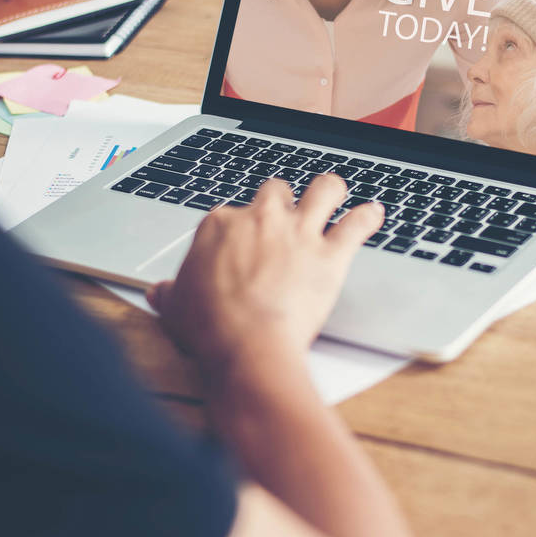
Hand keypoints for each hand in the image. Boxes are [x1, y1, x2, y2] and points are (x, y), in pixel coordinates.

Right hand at [147, 174, 383, 369]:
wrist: (246, 347)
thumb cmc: (211, 329)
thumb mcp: (176, 308)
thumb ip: (171, 292)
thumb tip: (161, 291)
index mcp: (220, 225)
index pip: (232, 212)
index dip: (240, 227)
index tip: (244, 241)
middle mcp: (261, 218)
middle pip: (275, 192)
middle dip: (281, 201)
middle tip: (285, 215)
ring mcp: (298, 232)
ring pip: (322, 190)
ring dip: (330, 190)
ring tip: (334, 192)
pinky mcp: (330, 253)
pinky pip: (357, 223)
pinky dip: (368, 217)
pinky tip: (374, 213)